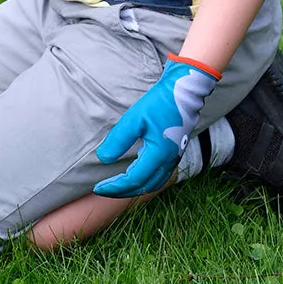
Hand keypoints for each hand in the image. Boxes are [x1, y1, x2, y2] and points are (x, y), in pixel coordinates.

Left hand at [92, 55, 219, 196]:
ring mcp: (174, 158)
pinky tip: (136, 175)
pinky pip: (160, 176)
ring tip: (118, 187)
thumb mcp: (134, 120)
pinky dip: (145, 181)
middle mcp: (168, 161)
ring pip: (153, 184)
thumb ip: (118, 141)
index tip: (98, 187)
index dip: (114, 186)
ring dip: (134, 189)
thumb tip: (103, 158)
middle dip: (122, 192)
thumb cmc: (159, 103)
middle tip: (103, 191)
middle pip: (143, 187)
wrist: (184, 91)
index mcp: (158, 155)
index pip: (133, 180)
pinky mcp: (175, 152)